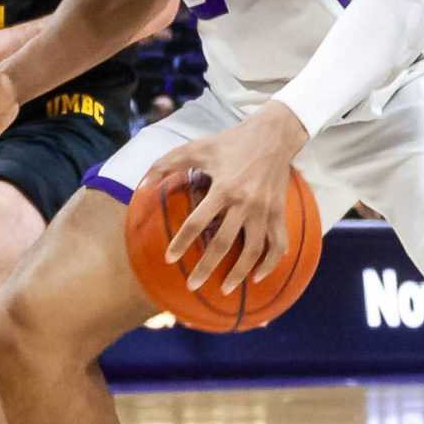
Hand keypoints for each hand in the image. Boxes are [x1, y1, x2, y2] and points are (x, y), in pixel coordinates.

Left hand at [140, 103, 308, 294]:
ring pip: (253, 251)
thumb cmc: (231, 142)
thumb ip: (168, 163)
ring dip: (239, 273)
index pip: (197, 222)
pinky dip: (271, 263)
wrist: (273, 134)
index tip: (170, 259)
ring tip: (225, 289)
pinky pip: (278, 244)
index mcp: (223, 188)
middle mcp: (245, 203)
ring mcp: (265, 210)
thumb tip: (143, 183)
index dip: (181, 243)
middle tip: (193, 286)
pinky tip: (258, 277)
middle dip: (206, 268)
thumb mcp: (197, 147)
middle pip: (223, 244)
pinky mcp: (279, 213)